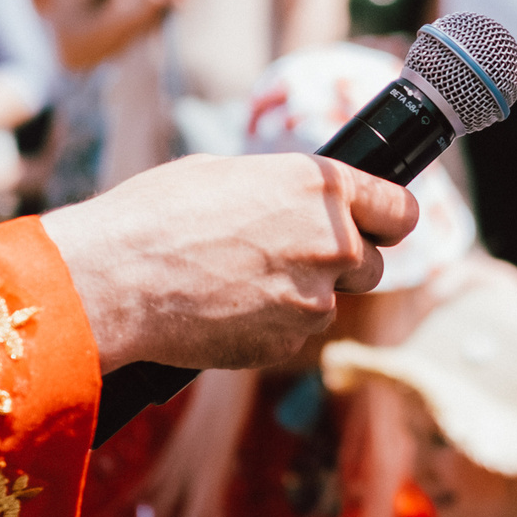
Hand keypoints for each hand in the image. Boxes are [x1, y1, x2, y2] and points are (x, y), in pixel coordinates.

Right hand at [41, 154, 418, 370]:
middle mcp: (333, 242)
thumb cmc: (157, 214)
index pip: (402, 210)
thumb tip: (303, 203)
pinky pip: (293, 332)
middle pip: (372, 264)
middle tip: (285, 256)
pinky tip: (224, 307)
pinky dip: (269, 324)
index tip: (383, 226)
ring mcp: (315, 299)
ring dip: (297, 296)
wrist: (115, 279)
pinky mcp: (289, 342)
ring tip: (234, 279)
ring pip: (327, 302)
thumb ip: (287, 191)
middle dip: (340, 263)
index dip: (390, 220)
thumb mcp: (229, 175)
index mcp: (322, 188)